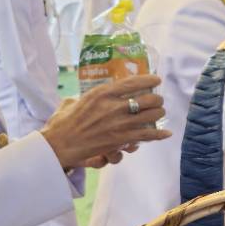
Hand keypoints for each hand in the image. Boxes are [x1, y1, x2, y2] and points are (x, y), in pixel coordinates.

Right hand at [40, 75, 168, 169]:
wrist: (58, 146)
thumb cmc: (62, 124)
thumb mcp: (71, 102)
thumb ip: (82, 97)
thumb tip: (82, 98)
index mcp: (101, 93)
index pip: (132, 82)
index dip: (149, 80)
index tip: (156, 79)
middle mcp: (112, 106)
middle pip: (147, 98)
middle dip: (156, 99)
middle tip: (156, 101)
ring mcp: (118, 123)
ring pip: (151, 115)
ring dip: (158, 114)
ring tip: (158, 114)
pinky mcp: (120, 140)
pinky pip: (146, 135)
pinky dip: (158, 134)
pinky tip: (166, 133)